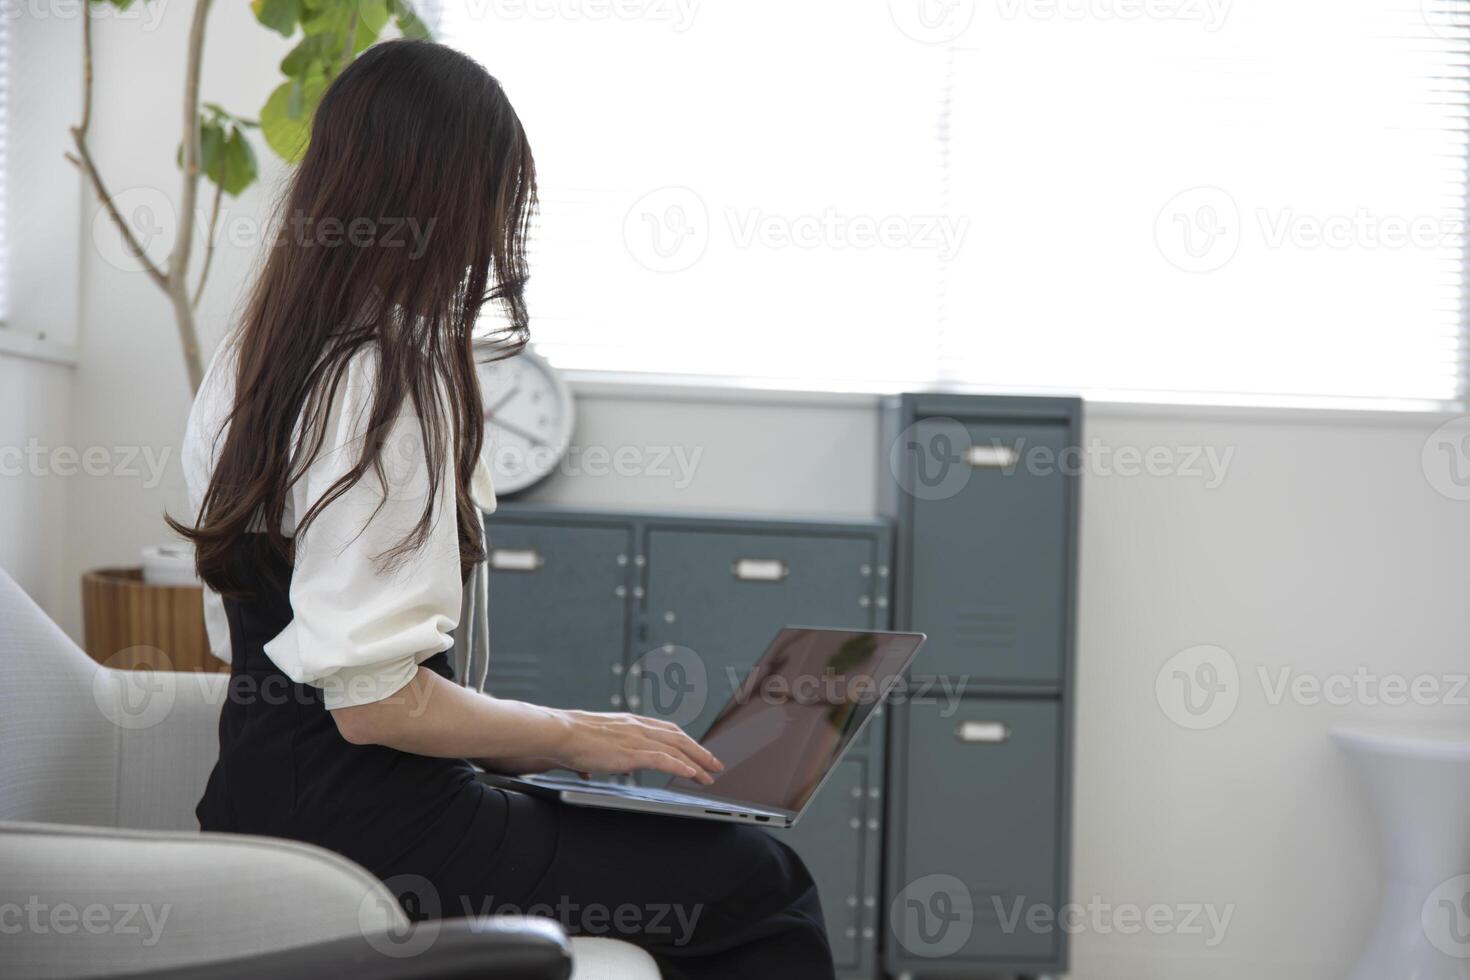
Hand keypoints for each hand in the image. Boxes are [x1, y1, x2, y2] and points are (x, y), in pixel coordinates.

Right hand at [553, 710, 723, 783]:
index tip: (697, 750)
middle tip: (715, 764)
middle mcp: (638, 726)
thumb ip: (599, 756)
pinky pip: (663, 760)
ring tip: (710, 775)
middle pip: (678, 738)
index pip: (666, 730)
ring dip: (697, 762)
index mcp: (630, 722)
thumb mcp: (590, 745)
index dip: (685, 741)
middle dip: (700, 752)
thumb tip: (596, 770)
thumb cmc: (569, 738)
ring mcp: (636, 738)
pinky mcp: (631, 752)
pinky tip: (692, 774)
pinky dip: (680, 766)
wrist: (559, 732)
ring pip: (676, 749)